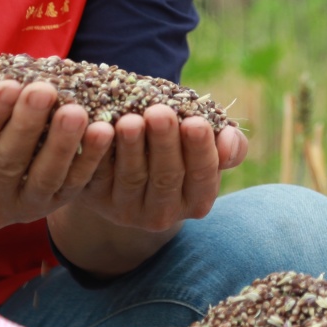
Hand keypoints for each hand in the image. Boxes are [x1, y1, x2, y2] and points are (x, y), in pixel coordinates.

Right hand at [0, 80, 113, 229]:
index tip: (9, 84)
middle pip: (8, 163)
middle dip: (28, 125)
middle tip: (45, 90)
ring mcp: (22, 210)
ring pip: (45, 179)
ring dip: (63, 144)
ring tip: (77, 111)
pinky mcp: (52, 207)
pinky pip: (73, 186)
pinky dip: (90, 160)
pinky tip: (103, 131)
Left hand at [74, 105, 247, 232]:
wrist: (132, 167)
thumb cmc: (181, 148)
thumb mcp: (207, 146)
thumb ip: (230, 145)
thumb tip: (229, 141)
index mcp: (197, 201)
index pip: (203, 176)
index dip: (199, 150)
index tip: (195, 122)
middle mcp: (164, 214)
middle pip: (166, 177)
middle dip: (164, 144)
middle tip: (160, 113)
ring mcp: (127, 210)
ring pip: (131, 178)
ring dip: (131, 148)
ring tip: (131, 121)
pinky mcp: (96, 199)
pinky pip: (97, 175)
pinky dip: (97, 153)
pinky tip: (99, 129)